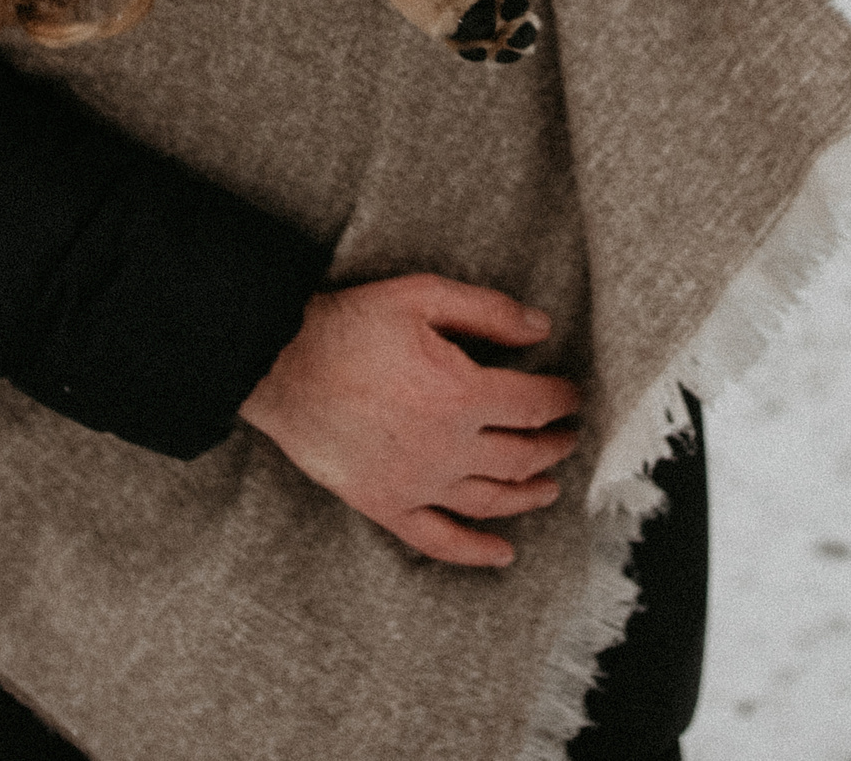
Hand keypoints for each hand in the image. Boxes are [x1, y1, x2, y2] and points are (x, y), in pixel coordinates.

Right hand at [240, 274, 580, 567]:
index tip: (571, 396)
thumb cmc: (348, 326)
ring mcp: (417, 482)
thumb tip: (542, 329)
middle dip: (553, 446)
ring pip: (491, 500)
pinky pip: (437, 539)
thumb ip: (488, 312)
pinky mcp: (385, 504)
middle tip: (567, 438)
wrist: (279, 364)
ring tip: (550, 487)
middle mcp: (448, 446)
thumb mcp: (423, 296)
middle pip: (521, 455)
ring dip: (529, 495)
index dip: (560, 400)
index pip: (534, 404)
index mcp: (462, 393)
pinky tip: (502, 554)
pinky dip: (474, 551)